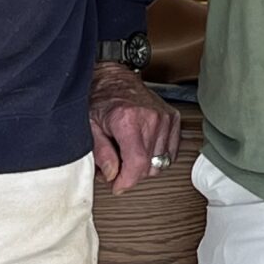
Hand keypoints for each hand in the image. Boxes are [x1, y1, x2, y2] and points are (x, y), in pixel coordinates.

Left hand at [89, 64, 181, 193]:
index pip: (137, 163)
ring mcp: (164, 118)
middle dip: (130, 174)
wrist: (114, 77)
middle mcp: (150, 118)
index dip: (127, 181)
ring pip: (160, 163)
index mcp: (128, 119)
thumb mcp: (90, 126)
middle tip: (114, 166)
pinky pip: (170, 153)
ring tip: (126, 154)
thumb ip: (101, 152)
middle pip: (148, 166)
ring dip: (142, 166)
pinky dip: (156, 157)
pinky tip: (141, 149)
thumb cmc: (100, 98)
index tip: (117, 186)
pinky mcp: (173, 118)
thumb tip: (112, 174)